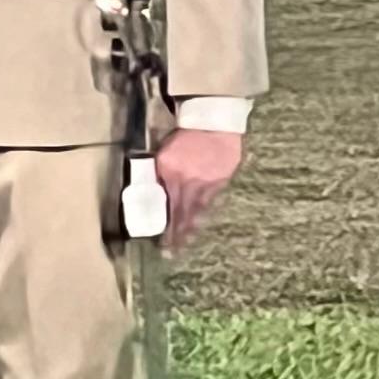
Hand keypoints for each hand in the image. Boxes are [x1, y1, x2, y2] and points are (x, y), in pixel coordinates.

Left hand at [153, 124, 243, 241]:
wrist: (214, 124)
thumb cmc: (185, 137)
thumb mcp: (164, 154)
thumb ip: (160, 175)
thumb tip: (157, 194)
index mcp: (172, 174)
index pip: (167, 207)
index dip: (167, 227)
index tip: (163, 244)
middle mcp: (189, 183)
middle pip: (183, 215)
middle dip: (178, 237)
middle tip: (173, 254)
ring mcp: (208, 184)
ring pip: (199, 213)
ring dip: (192, 231)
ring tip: (187, 246)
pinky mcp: (222, 182)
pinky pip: (213, 204)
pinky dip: (207, 216)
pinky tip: (204, 227)